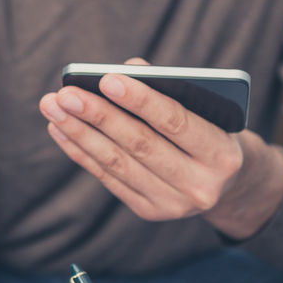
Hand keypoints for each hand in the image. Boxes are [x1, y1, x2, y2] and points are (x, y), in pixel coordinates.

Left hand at [39, 59, 282, 239]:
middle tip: (65, 94)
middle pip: (140, 145)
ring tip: (53, 108)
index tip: (105, 79)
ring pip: (118, 164)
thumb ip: (171, 87)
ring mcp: (173, 205)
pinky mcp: (150, 211)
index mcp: (222, 154)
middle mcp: (200, 185)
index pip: (176, 122)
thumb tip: (126, 70)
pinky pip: (108, 178)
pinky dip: (81, 152)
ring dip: (80, 133)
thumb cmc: (212, 131)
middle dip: (98, 116)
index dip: (140, 100)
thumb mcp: (207, 109)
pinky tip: (61, 130)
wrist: (229, 183)